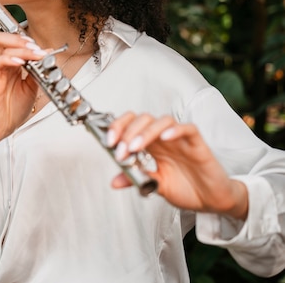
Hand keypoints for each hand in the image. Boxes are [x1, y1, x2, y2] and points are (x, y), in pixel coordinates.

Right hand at [0, 32, 45, 144]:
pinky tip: (20, 63)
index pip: (16, 43)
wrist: (2, 128)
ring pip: (1, 46)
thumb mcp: (33, 87)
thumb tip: (47, 55)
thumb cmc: (14, 110)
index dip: (29, 42)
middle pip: (4, 38)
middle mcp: (3, 65)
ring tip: (33, 54)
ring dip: (20, 48)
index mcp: (12, 66)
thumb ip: (38, 71)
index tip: (45, 49)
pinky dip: (8, 59)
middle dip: (22, 39)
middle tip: (36, 48)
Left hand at [107, 112, 248, 219]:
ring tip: (135, 147)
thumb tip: (114, 181)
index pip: (132, 124)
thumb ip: (137, 179)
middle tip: (120, 150)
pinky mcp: (198, 144)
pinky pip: (188, 129)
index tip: (109, 142)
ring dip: (146, 132)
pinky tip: (164, 139)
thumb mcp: (156, 185)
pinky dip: (175, 130)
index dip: (118, 128)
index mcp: (152, 145)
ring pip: (163, 120)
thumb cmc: (186, 189)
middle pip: (143, 119)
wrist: (212, 202)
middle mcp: (164, 138)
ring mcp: (181, 139)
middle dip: (127, 132)